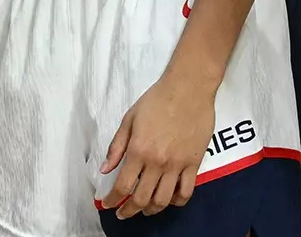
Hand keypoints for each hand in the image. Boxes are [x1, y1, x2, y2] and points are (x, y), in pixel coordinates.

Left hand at [98, 73, 213, 218]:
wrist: (189, 88)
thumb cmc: (157, 99)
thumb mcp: (129, 119)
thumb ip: (116, 146)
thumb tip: (105, 169)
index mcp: (138, 150)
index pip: (123, 186)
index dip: (112, 200)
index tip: (108, 205)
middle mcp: (157, 162)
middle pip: (142, 199)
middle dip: (129, 211)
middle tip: (123, 212)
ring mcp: (178, 164)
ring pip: (163, 200)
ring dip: (151, 210)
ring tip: (145, 209)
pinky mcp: (194, 163)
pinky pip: (186, 192)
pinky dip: (177, 201)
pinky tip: (170, 200)